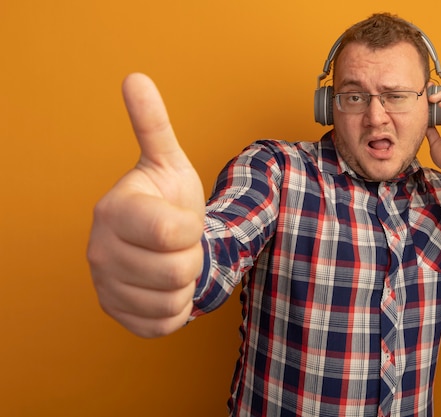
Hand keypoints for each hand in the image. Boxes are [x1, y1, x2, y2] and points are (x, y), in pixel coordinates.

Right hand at [87, 73, 205, 337]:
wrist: (164, 242)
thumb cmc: (170, 201)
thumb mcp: (169, 162)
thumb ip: (154, 124)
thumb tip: (136, 78)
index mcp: (114, 210)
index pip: (172, 233)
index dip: (193, 228)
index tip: (182, 218)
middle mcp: (99, 250)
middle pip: (177, 269)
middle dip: (192, 256)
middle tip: (179, 244)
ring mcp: (105, 285)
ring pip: (173, 299)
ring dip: (187, 281)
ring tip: (173, 262)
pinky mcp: (117, 314)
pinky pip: (164, 323)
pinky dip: (178, 307)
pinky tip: (167, 287)